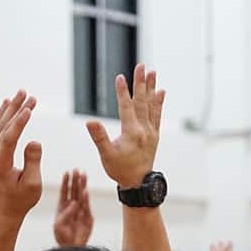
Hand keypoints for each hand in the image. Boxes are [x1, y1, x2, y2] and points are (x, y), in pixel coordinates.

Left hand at [0, 90, 42, 221]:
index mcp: (0, 164)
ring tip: (21, 94)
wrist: (5, 211)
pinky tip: (7, 105)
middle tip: (27, 94)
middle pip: (3, 126)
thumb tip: (33, 142)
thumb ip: (33, 162)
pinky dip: (3, 116)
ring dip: (10, 109)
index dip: (19, 122)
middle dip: (16, 108)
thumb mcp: (32, 185)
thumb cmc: (20, 200)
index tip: (29, 109)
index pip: (9, 138)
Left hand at [52, 170, 93, 246]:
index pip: (65, 191)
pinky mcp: (88, 218)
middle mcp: (72, 207)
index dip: (66, 182)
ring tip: (83, 175)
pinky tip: (85, 191)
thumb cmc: (62, 237)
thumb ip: (65, 214)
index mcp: (63, 207)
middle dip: (76, 180)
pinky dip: (86, 199)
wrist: (70, 248)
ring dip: (82, 185)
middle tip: (77, 170)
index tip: (67, 172)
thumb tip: (74, 203)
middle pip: (74, 191)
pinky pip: (87, 206)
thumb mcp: (58, 225)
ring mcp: (81, 211)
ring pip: (82, 196)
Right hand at [85, 64, 164, 188]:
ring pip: (151, 105)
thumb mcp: (107, 155)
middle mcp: (145, 130)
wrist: (139, 184)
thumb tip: (90, 121)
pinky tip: (160, 92)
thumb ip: (99, 137)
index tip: (120, 77)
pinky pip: (157, 115)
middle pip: (142, 102)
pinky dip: (159, 103)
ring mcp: (151, 132)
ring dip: (151, 88)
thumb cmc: (120, 170)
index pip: (127, 107)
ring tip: (153, 73)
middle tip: (141, 66)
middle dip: (141, 83)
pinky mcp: (154, 135)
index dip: (123, 92)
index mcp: (132, 133)